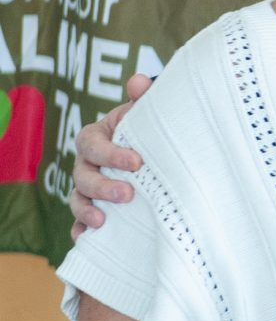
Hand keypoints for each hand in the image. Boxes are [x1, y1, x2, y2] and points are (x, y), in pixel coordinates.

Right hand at [70, 73, 154, 239]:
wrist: (153, 147)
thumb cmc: (146, 127)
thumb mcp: (145, 111)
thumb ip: (142, 96)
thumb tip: (138, 81)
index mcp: (96, 137)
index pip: (93, 144)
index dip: (111, 154)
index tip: (137, 162)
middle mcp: (86, 163)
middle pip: (83, 175)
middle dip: (102, 186)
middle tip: (127, 195)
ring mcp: (87, 186)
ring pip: (78, 198)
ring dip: (87, 211)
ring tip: (103, 222)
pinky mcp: (93, 206)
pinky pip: (79, 220)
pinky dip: (80, 229)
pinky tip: (87, 239)